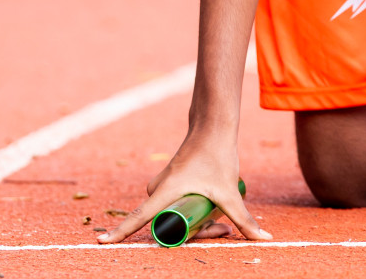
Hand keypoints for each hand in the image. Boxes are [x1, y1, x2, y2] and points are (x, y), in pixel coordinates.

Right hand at [97, 130, 271, 244]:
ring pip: (175, 215)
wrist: (213, 124)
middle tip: (222, 230)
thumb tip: (265, 238)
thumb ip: (244, 219)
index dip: (120, 232)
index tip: (101, 242)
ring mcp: (163, 185)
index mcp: (164, 192)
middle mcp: (158, 189)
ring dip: (197, 224)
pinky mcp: (171, 181)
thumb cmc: (216, 155)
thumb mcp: (230, 193)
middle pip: (169, 224)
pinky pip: (177, 206)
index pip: (137, 218)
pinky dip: (193, 213)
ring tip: (222, 222)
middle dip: (195, 233)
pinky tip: (214, 215)